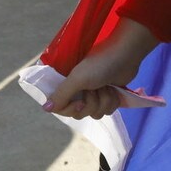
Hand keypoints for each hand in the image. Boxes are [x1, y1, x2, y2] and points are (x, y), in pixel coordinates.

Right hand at [44, 22, 160, 119]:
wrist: (125, 56)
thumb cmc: (99, 64)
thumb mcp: (77, 79)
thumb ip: (61, 94)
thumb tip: (45, 108)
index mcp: (66, 84)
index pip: (61, 108)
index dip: (71, 109)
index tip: (80, 101)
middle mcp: (78, 91)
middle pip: (80, 113)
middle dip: (91, 103)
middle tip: (95, 88)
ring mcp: (94, 95)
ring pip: (96, 113)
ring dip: (104, 101)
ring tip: (106, 86)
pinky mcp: (107, 97)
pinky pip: (108, 111)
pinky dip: (113, 101)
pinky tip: (114, 89)